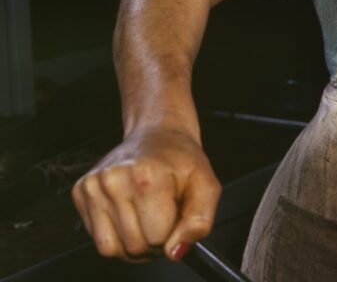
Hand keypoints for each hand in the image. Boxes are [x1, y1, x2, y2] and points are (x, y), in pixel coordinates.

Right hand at [71, 127, 220, 262]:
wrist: (158, 134)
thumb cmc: (182, 160)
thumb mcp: (207, 186)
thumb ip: (199, 222)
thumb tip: (175, 251)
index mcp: (148, 177)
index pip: (158, 238)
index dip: (172, 235)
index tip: (175, 217)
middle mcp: (115, 180)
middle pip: (134, 246)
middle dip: (153, 241)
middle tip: (162, 218)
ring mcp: (94, 186)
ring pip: (111, 248)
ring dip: (133, 243)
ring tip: (146, 219)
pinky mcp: (80, 191)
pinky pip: (98, 238)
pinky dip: (116, 235)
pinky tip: (129, 213)